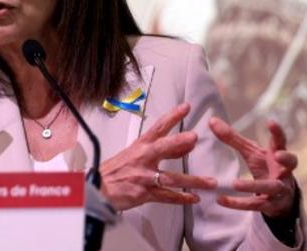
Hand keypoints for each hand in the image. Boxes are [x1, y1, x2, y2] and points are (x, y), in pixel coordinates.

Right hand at [100, 103, 217, 210]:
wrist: (97, 189)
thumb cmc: (113, 171)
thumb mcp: (130, 154)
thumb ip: (154, 149)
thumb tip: (182, 144)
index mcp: (139, 146)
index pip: (158, 128)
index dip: (172, 117)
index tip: (185, 107)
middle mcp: (143, 158)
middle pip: (162, 147)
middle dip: (178, 142)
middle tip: (194, 137)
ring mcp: (144, 176)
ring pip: (172, 177)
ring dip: (193, 180)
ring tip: (210, 182)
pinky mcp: (144, 193)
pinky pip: (166, 196)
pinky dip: (181, 198)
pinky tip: (194, 198)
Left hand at [208, 117, 297, 217]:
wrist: (279, 197)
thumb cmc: (265, 167)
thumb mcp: (251, 152)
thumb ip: (233, 138)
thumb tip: (211, 120)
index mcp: (277, 154)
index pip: (281, 141)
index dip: (278, 132)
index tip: (271, 122)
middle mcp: (283, 171)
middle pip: (291, 164)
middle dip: (287, 159)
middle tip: (278, 155)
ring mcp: (279, 189)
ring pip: (271, 187)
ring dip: (253, 185)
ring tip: (234, 183)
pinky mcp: (271, 205)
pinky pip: (255, 204)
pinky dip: (237, 203)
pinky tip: (220, 200)